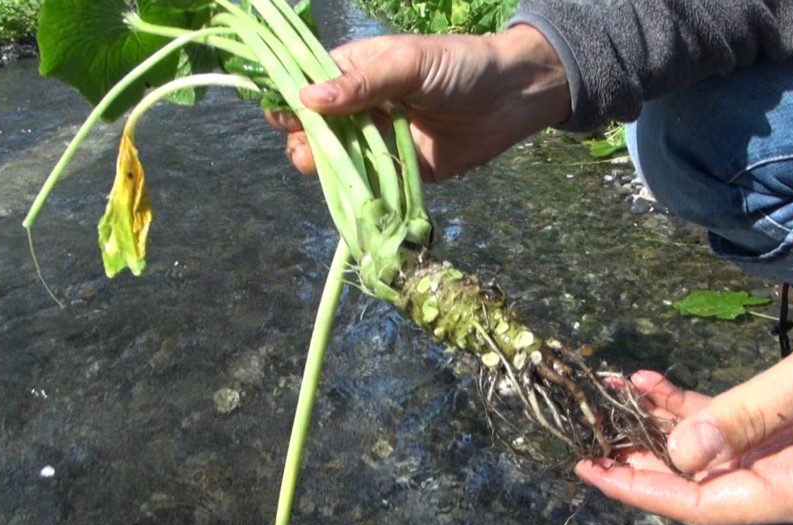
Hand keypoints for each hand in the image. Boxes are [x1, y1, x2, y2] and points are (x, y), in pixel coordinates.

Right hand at [266, 25, 570, 181]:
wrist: (511, 98)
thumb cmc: (460, 66)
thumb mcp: (409, 63)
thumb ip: (362, 82)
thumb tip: (307, 99)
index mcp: (355, 70)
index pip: (306, 85)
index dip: (288, 100)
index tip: (281, 117)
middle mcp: (361, 106)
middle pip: (313, 127)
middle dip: (303, 139)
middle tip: (309, 148)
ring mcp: (378, 140)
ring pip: (336, 159)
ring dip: (325, 166)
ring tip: (327, 166)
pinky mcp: (398, 169)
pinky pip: (369, 183)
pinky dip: (356, 189)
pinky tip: (352, 191)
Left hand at [576, 288, 792, 524]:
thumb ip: (745, 417)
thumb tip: (679, 456)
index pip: (710, 505)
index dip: (647, 492)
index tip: (594, 473)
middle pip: (704, 486)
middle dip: (644, 462)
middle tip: (587, 442)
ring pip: (714, 453)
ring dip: (663, 426)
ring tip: (610, 400)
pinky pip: (736, 425)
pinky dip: (695, 406)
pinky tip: (653, 382)